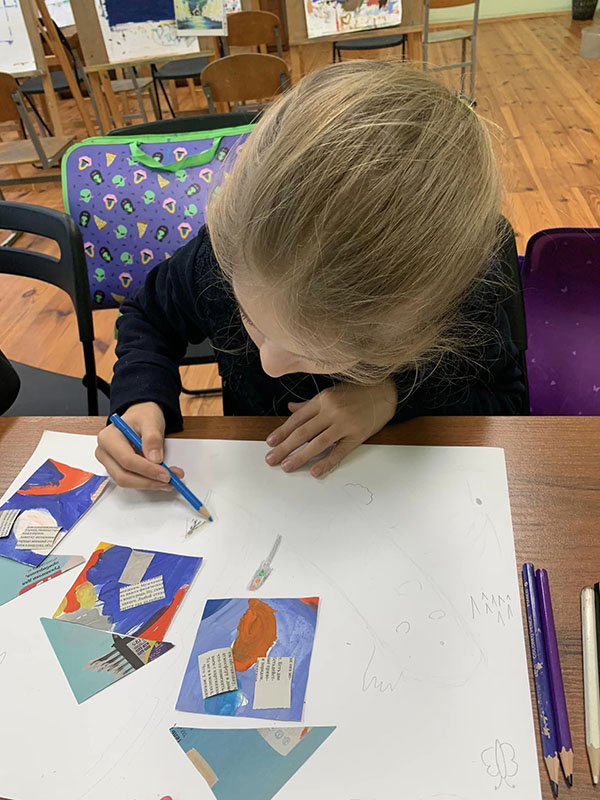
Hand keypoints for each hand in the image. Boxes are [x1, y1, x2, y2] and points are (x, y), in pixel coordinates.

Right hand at [95, 401, 183, 490]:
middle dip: (148, 481)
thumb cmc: (143, 416)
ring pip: (126, 481)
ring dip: (149, 484)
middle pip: (123, 476)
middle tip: (170, 480)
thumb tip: (155, 459)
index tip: (166, 474)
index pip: (127, 460)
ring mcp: (109, 463)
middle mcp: (104, 452)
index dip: (147, 470)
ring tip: (169, 480)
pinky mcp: (117, 469)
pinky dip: (147, 482)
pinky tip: (160, 478)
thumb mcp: (151, 421)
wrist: (141, 416)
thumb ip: (152, 438)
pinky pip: (131, 480)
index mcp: (108, 438)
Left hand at [265, 380, 397, 477]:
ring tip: (287, 466)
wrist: (385, 391)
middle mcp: (331, 411)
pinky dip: (326, 462)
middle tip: (271, 459)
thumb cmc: (357, 392)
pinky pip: (339, 451)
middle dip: (285, 447)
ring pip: (317, 443)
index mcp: (323, 400)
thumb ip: (310, 404)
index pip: (297, 419)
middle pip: (303, 432)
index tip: (270, 443)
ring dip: (300, 456)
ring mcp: (344, 424)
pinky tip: (315, 471)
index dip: (282, 432)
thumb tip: (291, 408)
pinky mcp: (357, 435)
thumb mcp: (331, 393)